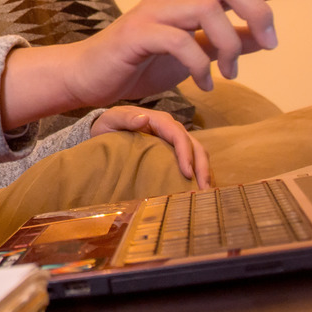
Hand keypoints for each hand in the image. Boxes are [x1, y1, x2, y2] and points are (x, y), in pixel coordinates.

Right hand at [66, 0, 310, 104]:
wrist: (85, 77)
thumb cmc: (136, 65)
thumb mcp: (191, 56)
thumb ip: (223, 44)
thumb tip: (262, 36)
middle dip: (257, 10)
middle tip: (268, 45)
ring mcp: (151, 13)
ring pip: (207, 10)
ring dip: (229, 44)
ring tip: (229, 73)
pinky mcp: (136, 34)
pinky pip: (180, 41)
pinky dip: (200, 65)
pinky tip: (203, 84)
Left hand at [90, 105, 210, 188]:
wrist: (107, 128)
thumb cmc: (108, 124)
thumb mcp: (111, 119)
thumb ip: (125, 119)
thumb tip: (144, 119)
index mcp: (159, 120)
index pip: (179, 136)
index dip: (186, 154)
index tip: (187, 174)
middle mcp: (172, 128)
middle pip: (195, 146)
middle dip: (202, 167)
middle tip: (204, 190)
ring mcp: (175, 139)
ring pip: (198, 153)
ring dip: (204, 172)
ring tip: (205, 193)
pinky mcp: (174, 150)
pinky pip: (192, 160)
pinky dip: (198, 173)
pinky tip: (198, 189)